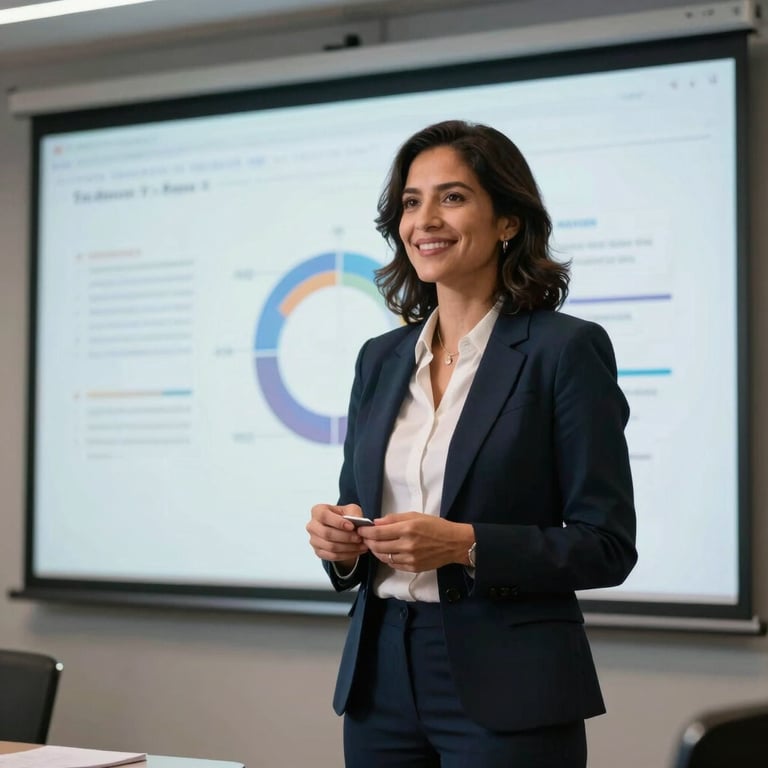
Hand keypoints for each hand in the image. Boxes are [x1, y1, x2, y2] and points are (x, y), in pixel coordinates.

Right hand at [306, 503, 367, 568]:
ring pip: (330, 547)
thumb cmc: (345, 516)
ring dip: (348, 547)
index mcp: (317, 511)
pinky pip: (332, 556)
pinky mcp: (318, 552)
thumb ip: (354, 513)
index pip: (324, 516)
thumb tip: (357, 522)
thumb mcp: (351, 509)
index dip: (338, 522)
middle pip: (327, 534)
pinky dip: (346, 554)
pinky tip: (357, 551)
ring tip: (361, 545)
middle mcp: (312, 526)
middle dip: (345, 537)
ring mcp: (314, 540)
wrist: (341, 528)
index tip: (352, 526)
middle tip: (359, 538)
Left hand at [357, 512, 473, 571]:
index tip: (360, 529)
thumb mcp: (415, 515)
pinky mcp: (413, 568)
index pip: (378, 533)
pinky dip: (386, 558)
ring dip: (375, 551)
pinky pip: (393, 564)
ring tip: (374, 545)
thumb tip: (376, 522)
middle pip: (377, 546)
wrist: (454, 543)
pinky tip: (386, 552)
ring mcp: (410, 558)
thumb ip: (394, 519)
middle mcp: (407, 545)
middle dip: (368, 541)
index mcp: (407, 529)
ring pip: (383, 557)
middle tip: (365, 537)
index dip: (365, 531)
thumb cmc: (436, 526)